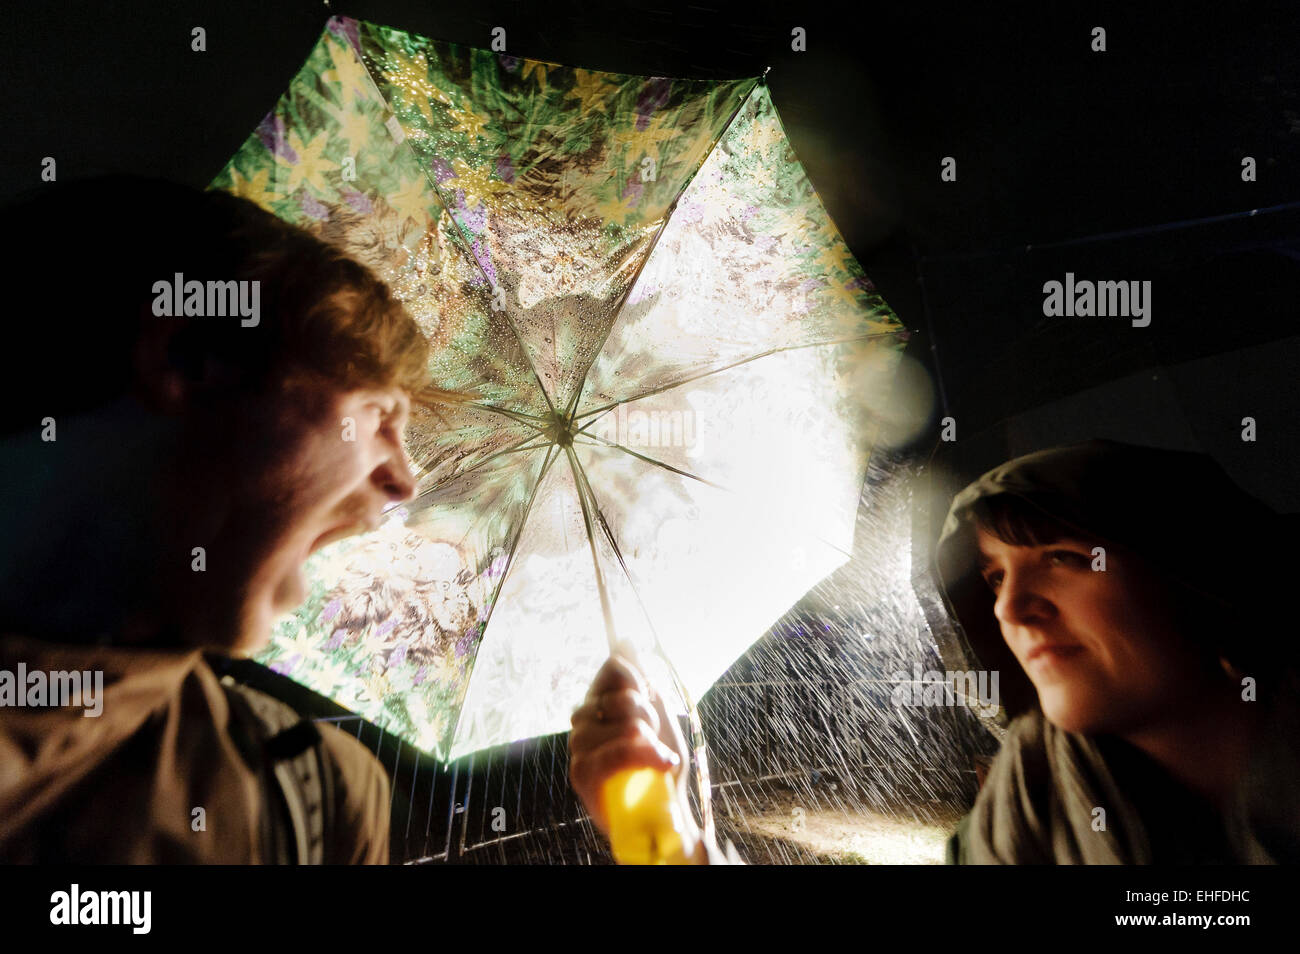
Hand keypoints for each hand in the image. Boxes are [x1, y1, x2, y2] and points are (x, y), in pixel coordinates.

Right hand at [568, 652, 692, 840]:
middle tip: (653, 734)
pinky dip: (644, 756)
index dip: (636, 679)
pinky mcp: (582, 775)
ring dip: (649, 740)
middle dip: (647, 714)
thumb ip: (640, 679)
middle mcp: (584, 721)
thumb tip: (624, 640)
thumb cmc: (658, 760)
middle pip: (619, 697)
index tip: (649, 697)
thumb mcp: (658, 714)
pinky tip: (661, 762)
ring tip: (657, 754)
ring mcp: (580, 748)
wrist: (663, 806)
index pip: (613, 668)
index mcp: (600, 701)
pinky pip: (615, 753)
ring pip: (621, 726)